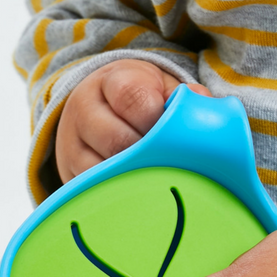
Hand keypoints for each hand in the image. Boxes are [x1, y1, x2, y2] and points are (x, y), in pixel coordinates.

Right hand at [55, 59, 209, 182]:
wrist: (97, 107)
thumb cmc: (142, 100)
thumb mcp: (162, 87)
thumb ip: (186, 98)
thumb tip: (208, 110)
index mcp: (111, 81)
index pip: (132, 98)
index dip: (158, 119)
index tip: (172, 133)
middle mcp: (83, 110)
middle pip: (117, 140)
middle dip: (149, 155)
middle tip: (171, 162)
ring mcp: (70, 144)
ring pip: (104, 171)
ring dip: (136, 179)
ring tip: (158, 179)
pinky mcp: (67, 173)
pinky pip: (95, 191)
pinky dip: (120, 195)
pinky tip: (140, 194)